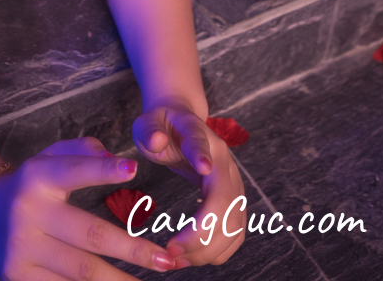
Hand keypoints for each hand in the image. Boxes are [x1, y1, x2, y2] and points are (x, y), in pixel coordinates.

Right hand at [0, 136, 189, 278]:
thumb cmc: (32, 184)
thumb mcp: (50, 156)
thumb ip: (84, 151)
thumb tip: (118, 161)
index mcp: (38, 177)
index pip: (74, 171)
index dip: (103, 171)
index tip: (134, 170)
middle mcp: (29, 213)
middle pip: (90, 235)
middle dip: (132, 250)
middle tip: (166, 260)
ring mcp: (24, 250)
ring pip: (82, 271)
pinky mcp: (20, 278)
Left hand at [132, 106, 245, 265]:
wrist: (181, 123)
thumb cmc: (161, 126)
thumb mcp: (147, 123)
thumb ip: (149, 130)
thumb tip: (156, 141)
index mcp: (200, 136)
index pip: (202, 146)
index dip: (202, 157)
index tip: (203, 168)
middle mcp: (223, 162)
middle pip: (224, 200)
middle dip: (201, 232)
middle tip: (171, 250)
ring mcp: (233, 183)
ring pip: (233, 223)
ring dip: (209, 248)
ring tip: (177, 259)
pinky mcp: (234, 201)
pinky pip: (235, 233)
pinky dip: (217, 251)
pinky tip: (192, 257)